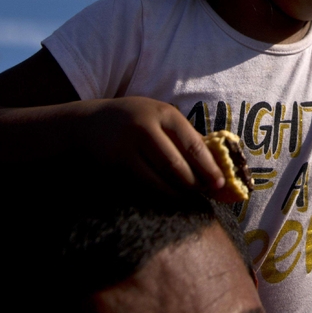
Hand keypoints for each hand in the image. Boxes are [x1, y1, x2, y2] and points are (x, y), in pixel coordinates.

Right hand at [79, 97, 232, 201]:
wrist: (91, 123)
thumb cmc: (136, 121)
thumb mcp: (161, 118)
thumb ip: (184, 136)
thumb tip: (215, 164)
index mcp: (164, 114)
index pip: (193, 145)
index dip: (209, 168)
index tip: (221, 183)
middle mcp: (145, 128)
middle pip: (176, 166)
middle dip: (194, 184)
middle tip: (205, 194)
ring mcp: (127, 147)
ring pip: (159, 181)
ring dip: (177, 194)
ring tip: (189, 198)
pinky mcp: (114, 166)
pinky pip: (143, 186)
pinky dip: (159, 194)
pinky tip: (168, 197)